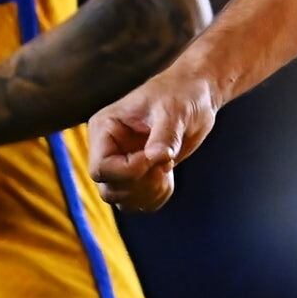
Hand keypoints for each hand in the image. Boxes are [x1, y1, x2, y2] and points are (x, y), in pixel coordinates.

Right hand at [89, 57, 220, 211]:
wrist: (195, 97)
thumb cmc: (181, 94)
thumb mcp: (174, 111)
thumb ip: (164, 135)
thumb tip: (157, 157)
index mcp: (104, 128)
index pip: (101, 168)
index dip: (130, 171)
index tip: (158, 155)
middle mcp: (107, 149)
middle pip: (108, 190)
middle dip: (141, 185)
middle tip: (165, 165)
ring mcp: (121, 164)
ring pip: (121, 200)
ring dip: (149, 193)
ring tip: (167, 170)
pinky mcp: (137, 176)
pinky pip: (138, 203)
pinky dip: (156, 197)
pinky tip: (168, 176)